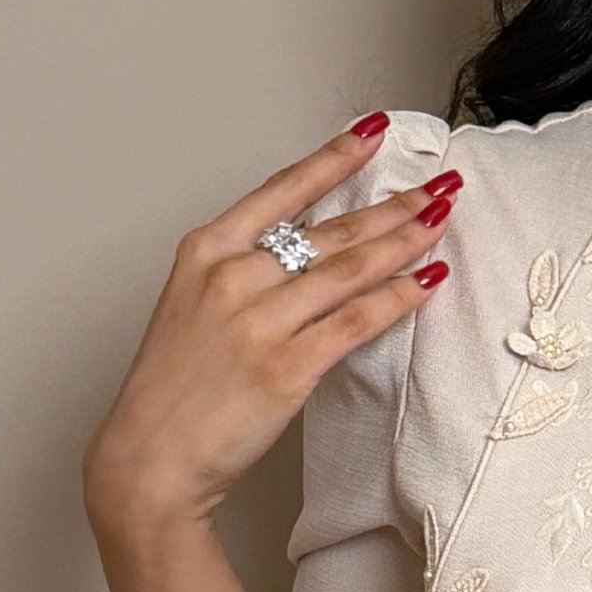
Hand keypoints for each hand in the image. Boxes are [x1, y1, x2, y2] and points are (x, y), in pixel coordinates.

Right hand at [83, 117, 456, 543]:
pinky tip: (427, 280)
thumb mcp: (192, 308)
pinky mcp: (288, 366)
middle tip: (439, 186)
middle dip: (393, 204)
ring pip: (350, 268)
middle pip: (329, 229)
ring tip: (441, 220)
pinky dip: (399, 297)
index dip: (334, 158)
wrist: (150, 457)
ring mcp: (260, 321)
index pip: (282, 189)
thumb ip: (243, 274)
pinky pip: (358, 320)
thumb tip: (310, 253)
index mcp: (206, 252)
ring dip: (405, 240)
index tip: (372, 134)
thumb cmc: (171, 391)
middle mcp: (233, 276)